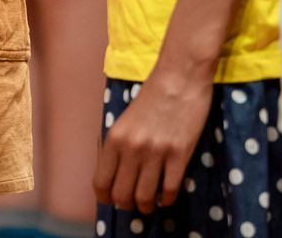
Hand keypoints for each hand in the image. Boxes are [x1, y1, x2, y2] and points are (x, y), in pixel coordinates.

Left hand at [94, 68, 211, 212]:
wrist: (180, 75)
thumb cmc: (153, 94)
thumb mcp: (125, 118)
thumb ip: (118, 145)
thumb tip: (115, 174)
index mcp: (114, 138)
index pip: (101, 182)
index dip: (105, 197)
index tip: (111, 199)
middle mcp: (132, 148)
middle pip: (121, 195)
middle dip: (126, 204)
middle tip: (132, 202)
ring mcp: (156, 152)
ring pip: (145, 198)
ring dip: (146, 207)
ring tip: (150, 204)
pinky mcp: (180, 154)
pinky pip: (170, 190)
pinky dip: (167, 199)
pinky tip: (167, 196)